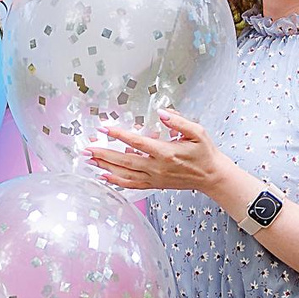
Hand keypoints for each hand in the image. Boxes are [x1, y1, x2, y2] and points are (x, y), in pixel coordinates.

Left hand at [89, 109, 233, 196]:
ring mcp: (155, 178)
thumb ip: (179, 122)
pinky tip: (104, 176)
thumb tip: (162, 113)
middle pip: (125, 160)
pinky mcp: (154, 185)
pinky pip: (131, 185)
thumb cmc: (205, 153)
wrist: (211, 176)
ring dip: (105, 167)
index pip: (137, 142)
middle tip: (86, 148)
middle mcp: (157, 167)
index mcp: (166, 152)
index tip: (104, 128)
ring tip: (89, 160)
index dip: (119, 134)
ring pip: (125, 174)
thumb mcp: (197, 132)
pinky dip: (116, 181)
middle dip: (104, 154)